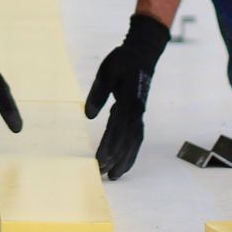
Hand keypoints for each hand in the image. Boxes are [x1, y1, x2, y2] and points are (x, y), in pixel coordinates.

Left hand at [83, 13, 170, 179]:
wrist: (143, 54)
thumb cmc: (122, 61)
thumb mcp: (106, 71)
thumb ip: (97, 93)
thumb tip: (88, 116)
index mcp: (128, 101)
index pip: (117, 127)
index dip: (109, 144)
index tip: (100, 159)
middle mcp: (137, 111)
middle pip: (126, 139)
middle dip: (115, 158)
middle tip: (102, 174)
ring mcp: (140, 114)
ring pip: (134, 142)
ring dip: (125, 160)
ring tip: (114, 177)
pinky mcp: (139, 116)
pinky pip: (138, 138)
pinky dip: (132, 153)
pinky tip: (125, 164)